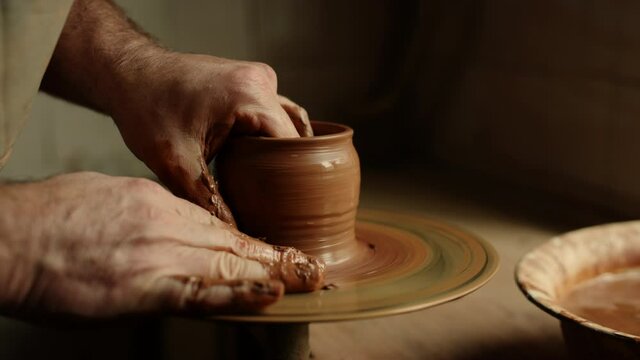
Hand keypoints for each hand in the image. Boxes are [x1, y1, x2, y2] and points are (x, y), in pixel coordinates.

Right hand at [0, 172, 323, 318]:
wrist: (12, 236)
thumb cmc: (52, 216)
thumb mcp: (109, 195)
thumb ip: (146, 211)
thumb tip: (171, 224)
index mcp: (156, 202)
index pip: (217, 223)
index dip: (252, 239)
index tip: (277, 249)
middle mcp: (165, 225)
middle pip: (232, 242)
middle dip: (275, 256)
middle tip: (310, 265)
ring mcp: (157, 256)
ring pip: (226, 264)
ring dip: (270, 273)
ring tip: (305, 279)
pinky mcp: (142, 289)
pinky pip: (199, 293)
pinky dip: (236, 293)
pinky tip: (265, 294)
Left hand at [108, 54, 311, 224]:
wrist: (129, 74)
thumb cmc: (147, 110)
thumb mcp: (175, 163)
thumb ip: (206, 201)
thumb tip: (235, 234)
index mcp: (251, 96)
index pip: (293, 144)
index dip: (296, 178)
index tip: (291, 207)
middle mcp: (262, 81)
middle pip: (294, 134)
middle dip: (290, 168)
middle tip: (283, 203)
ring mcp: (257, 78)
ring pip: (286, 123)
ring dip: (281, 152)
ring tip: (273, 185)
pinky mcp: (249, 81)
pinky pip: (273, 113)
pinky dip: (270, 137)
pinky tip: (260, 162)